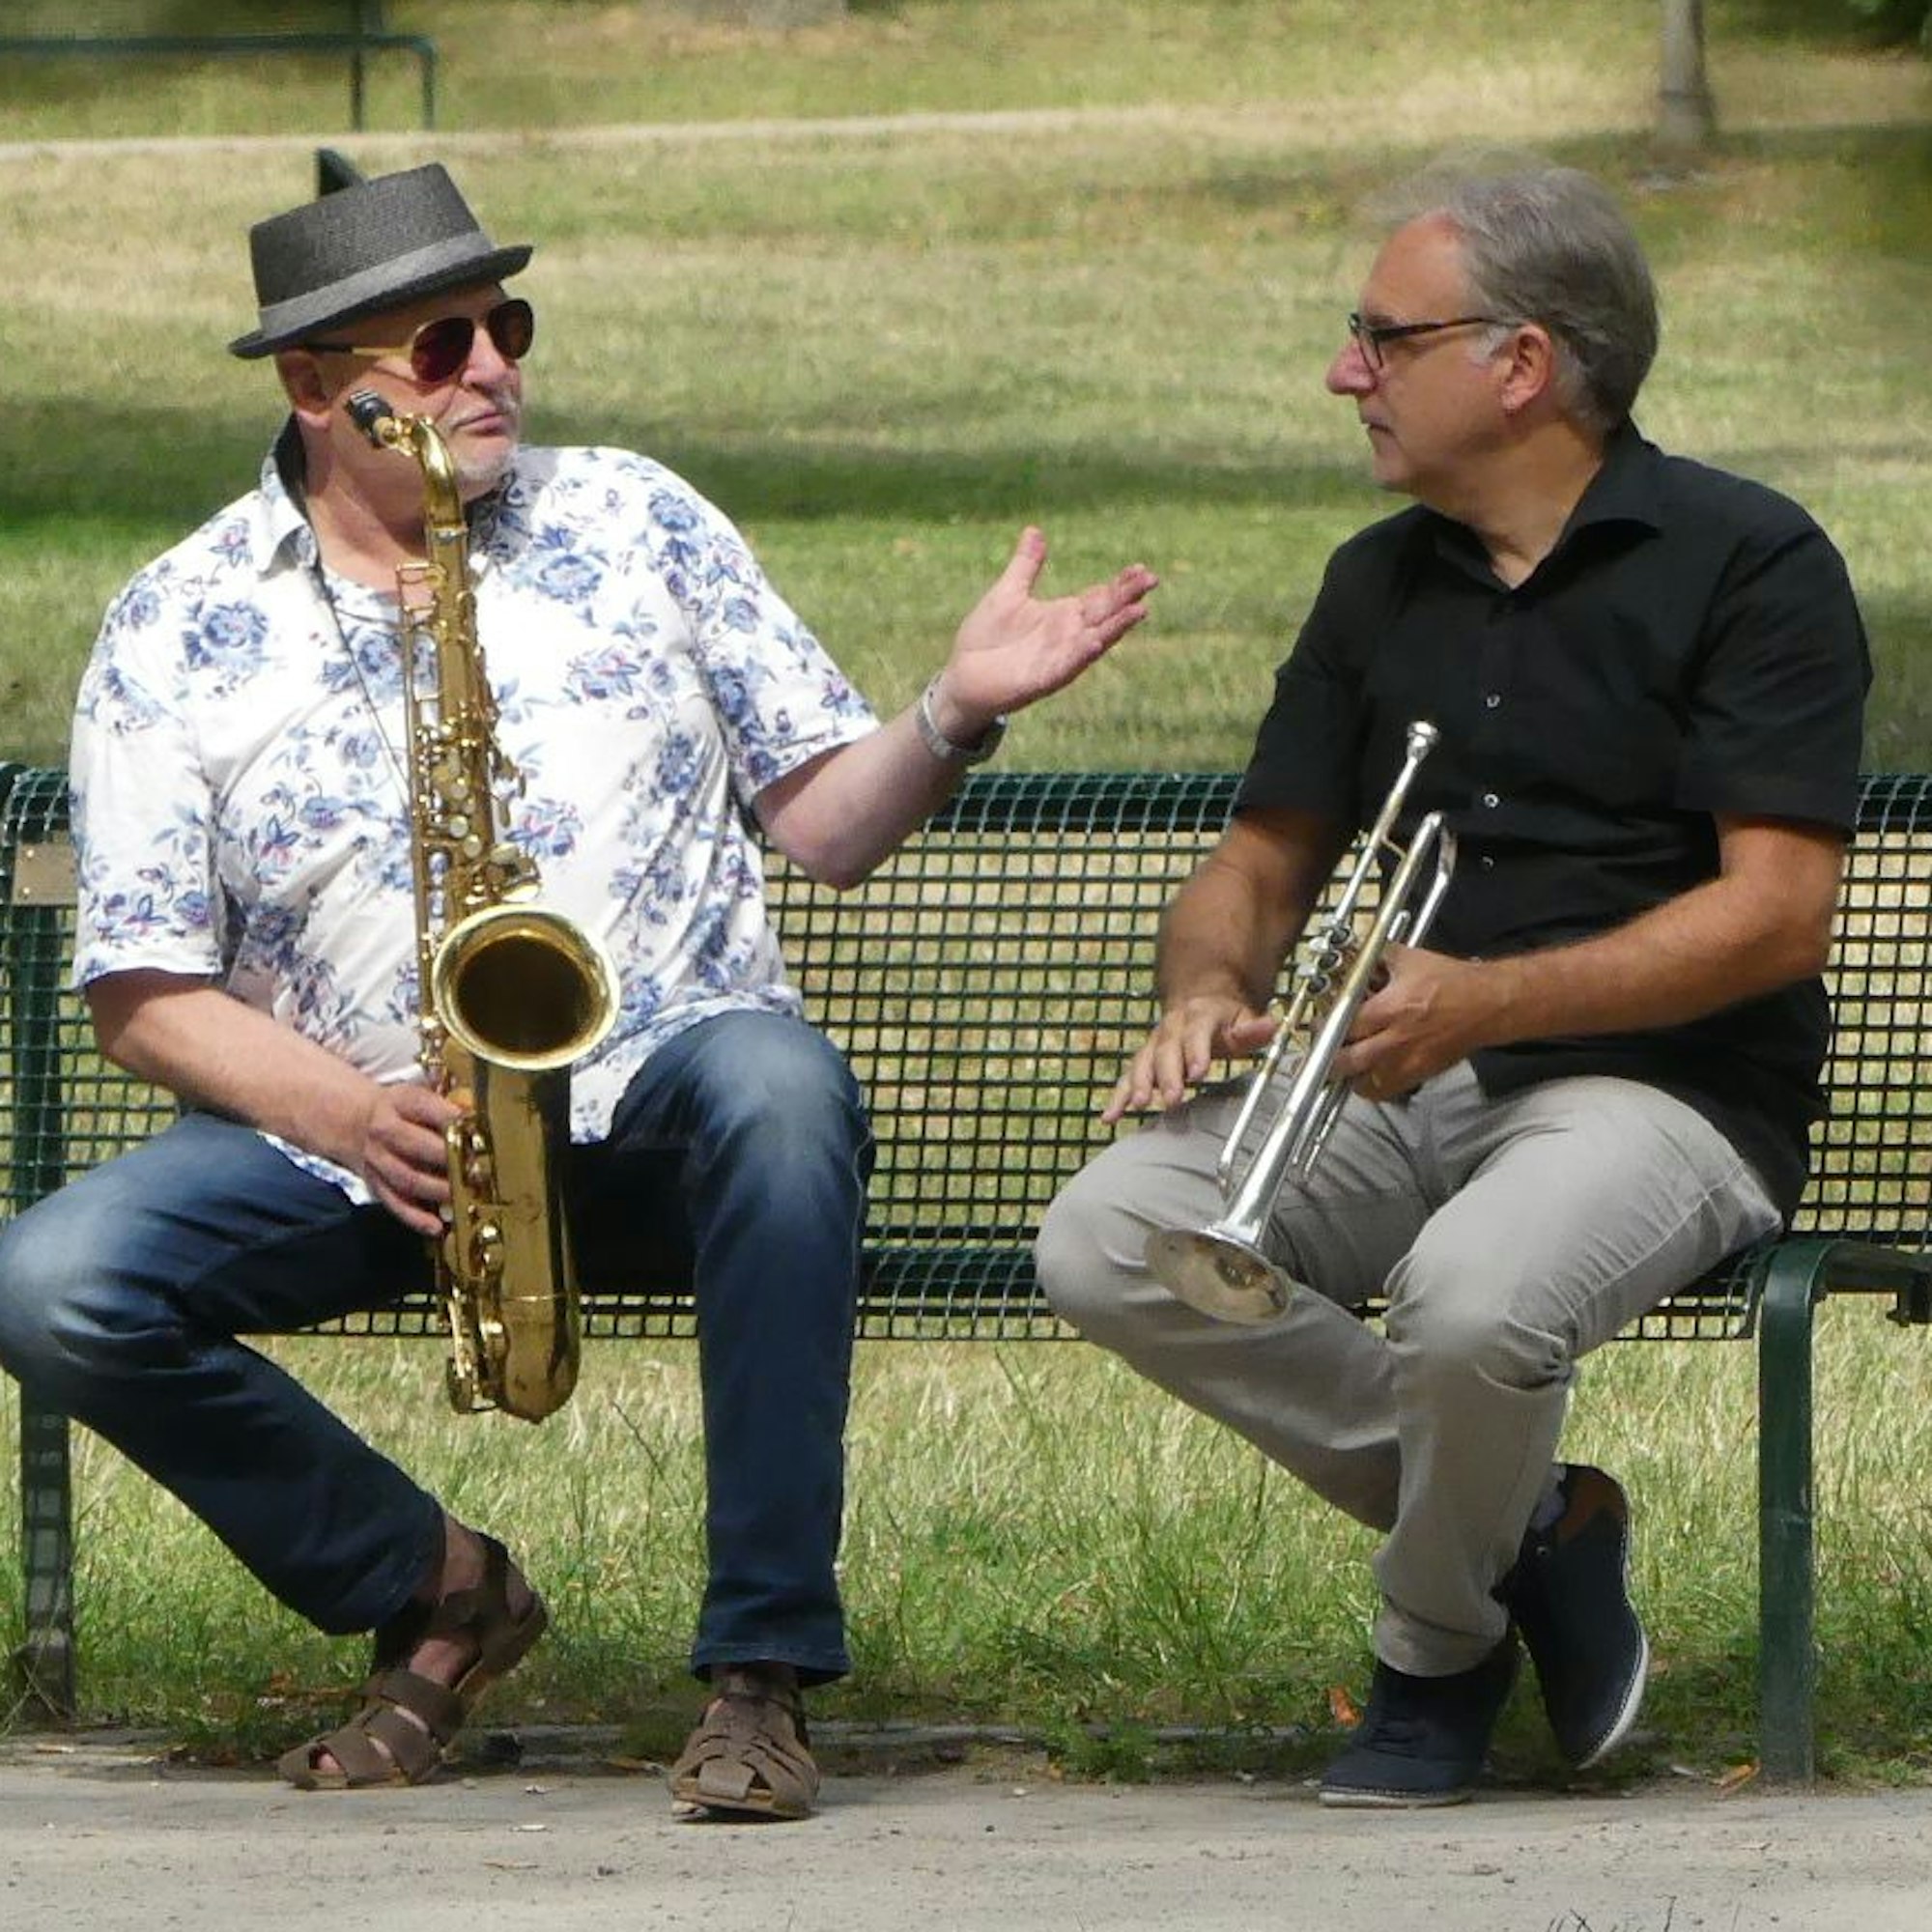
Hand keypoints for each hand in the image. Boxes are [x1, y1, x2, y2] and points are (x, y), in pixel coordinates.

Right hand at [359, 1080, 463, 1235]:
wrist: (354, 1122)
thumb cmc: (403, 1109)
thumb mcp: (420, 1091)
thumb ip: (447, 1097)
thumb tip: (474, 1105)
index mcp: (399, 1102)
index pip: (424, 1107)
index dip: (450, 1118)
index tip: (475, 1128)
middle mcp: (385, 1131)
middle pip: (415, 1145)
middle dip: (448, 1157)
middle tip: (477, 1167)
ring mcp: (378, 1161)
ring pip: (408, 1179)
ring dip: (438, 1190)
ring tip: (464, 1196)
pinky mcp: (376, 1185)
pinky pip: (395, 1203)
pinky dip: (416, 1217)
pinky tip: (437, 1225)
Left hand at [934, 528, 1157, 735]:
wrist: (963, 677)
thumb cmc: (985, 638)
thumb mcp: (1007, 593)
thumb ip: (1026, 565)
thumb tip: (1035, 530)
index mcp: (1063, 615)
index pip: (1100, 597)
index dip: (1121, 584)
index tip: (1142, 567)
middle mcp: (1067, 637)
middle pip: (1104, 614)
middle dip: (1127, 599)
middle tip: (1151, 580)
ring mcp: (1058, 658)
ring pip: (1094, 641)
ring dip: (1116, 627)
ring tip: (1138, 611)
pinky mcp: (1042, 679)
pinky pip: (1067, 666)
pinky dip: (1082, 654)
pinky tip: (1096, 641)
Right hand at [1102, 996, 1279, 1122]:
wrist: (1200, 1000)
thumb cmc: (1225, 1018)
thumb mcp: (1245, 1017)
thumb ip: (1254, 1029)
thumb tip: (1269, 1026)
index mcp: (1200, 1015)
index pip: (1197, 1032)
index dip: (1196, 1051)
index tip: (1198, 1072)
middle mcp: (1172, 1027)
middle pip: (1166, 1050)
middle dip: (1166, 1075)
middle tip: (1171, 1098)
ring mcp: (1155, 1043)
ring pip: (1142, 1061)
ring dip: (1138, 1083)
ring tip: (1138, 1104)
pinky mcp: (1144, 1059)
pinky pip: (1127, 1076)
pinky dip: (1117, 1096)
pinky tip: (1110, 1117)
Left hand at [1331, 945, 1501, 1100]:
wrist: (1486, 1004)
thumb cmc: (1450, 981)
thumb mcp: (1410, 958)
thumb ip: (1377, 956)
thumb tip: (1353, 955)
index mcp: (1392, 1008)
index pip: (1345, 1025)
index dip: (1326, 1025)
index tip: (1319, 1023)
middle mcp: (1397, 1040)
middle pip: (1348, 1061)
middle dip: (1329, 1057)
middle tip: (1322, 1047)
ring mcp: (1407, 1062)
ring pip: (1362, 1084)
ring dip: (1347, 1075)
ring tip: (1341, 1063)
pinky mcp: (1419, 1074)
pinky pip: (1384, 1092)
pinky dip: (1369, 1087)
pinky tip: (1364, 1073)